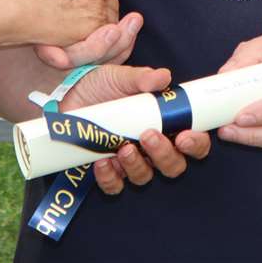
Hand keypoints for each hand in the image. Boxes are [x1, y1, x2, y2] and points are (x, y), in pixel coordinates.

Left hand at [58, 64, 211, 194]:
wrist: (65, 96)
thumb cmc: (100, 87)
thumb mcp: (120, 77)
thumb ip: (142, 78)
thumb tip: (164, 77)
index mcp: (164, 124)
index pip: (192, 142)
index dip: (196, 144)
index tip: (185, 136)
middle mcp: (150, 147)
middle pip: (174, 165)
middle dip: (165, 155)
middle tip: (149, 136)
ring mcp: (129, 161)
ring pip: (145, 176)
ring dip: (138, 165)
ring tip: (124, 148)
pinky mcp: (106, 170)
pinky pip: (115, 185)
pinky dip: (110, 177)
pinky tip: (102, 161)